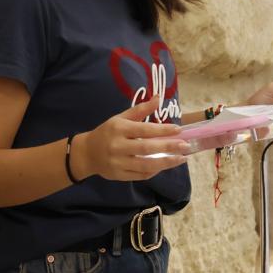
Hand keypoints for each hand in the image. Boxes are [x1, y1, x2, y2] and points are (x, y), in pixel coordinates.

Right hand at [73, 96, 189, 180]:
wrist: (86, 153)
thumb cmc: (107, 132)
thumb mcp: (120, 118)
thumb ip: (140, 110)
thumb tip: (158, 98)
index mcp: (119, 129)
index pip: (143, 130)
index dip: (162, 130)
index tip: (178, 130)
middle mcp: (118, 146)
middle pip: (147, 148)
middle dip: (168, 147)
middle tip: (185, 146)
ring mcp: (118, 163)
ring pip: (146, 165)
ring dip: (166, 163)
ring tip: (181, 159)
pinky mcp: (119, 175)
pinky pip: (140, 175)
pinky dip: (154, 171)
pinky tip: (165, 166)